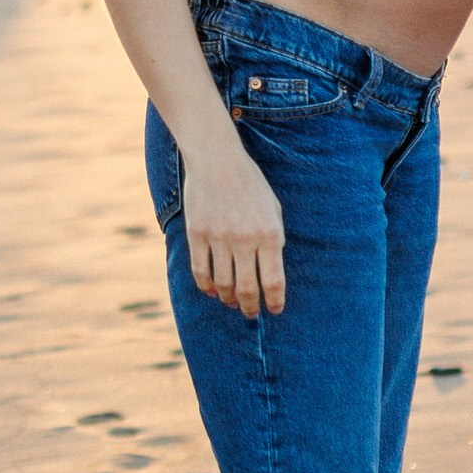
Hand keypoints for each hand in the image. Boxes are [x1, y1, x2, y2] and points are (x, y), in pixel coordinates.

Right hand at [181, 134, 285, 317]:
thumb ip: (274, 239)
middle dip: (250, 307)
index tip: (275, 310)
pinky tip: (212, 290)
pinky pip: (201, 271)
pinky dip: (206, 287)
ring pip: (223, 284)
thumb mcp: (273, 208)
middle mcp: (244, 239)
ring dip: (228, 299)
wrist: (217, 160)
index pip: (274, 281)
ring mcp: (218, 237)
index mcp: (269, 233)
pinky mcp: (197, 234)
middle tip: (251, 312)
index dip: (275, 301)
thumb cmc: (250, 184)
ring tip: (232, 302)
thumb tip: (270, 271)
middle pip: (247, 289)